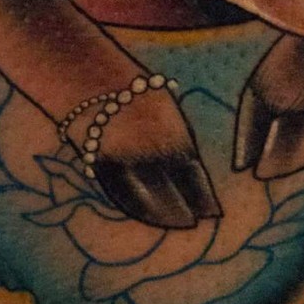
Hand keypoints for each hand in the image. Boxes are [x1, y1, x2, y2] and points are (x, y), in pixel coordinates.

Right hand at [74, 83, 221, 228]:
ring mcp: (125, 165)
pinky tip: (146, 213)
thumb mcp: (165, 109)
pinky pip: (123, 197)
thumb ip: (178, 139)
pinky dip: (137, 208)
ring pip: (147, 202)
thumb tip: (190, 168)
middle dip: (184, 212)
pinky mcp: (103, 170)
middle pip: (173, 195)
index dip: (203, 199)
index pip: (194, 179)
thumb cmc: (133, 91)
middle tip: (194, 224)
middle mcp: (150, 155)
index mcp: (173, 138)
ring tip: (175, 223)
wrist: (91, 80)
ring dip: (163, 216)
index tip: (212, 213)